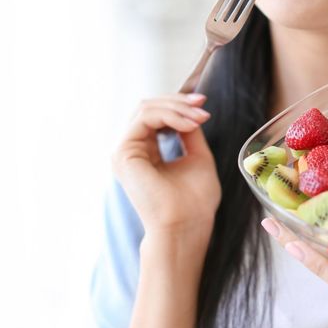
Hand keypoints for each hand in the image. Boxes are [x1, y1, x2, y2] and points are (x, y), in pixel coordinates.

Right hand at [112, 93, 220, 238]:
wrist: (186, 226)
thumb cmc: (195, 202)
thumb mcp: (197, 157)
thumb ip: (189, 133)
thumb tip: (190, 110)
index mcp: (145, 152)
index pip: (155, 115)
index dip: (179, 105)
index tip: (203, 106)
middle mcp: (131, 150)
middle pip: (148, 107)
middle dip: (178, 101)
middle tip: (202, 104)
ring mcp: (124, 151)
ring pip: (146, 108)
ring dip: (177, 108)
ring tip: (200, 117)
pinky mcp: (124, 153)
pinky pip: (145, 118)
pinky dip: (170, 116)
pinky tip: (189, 124)